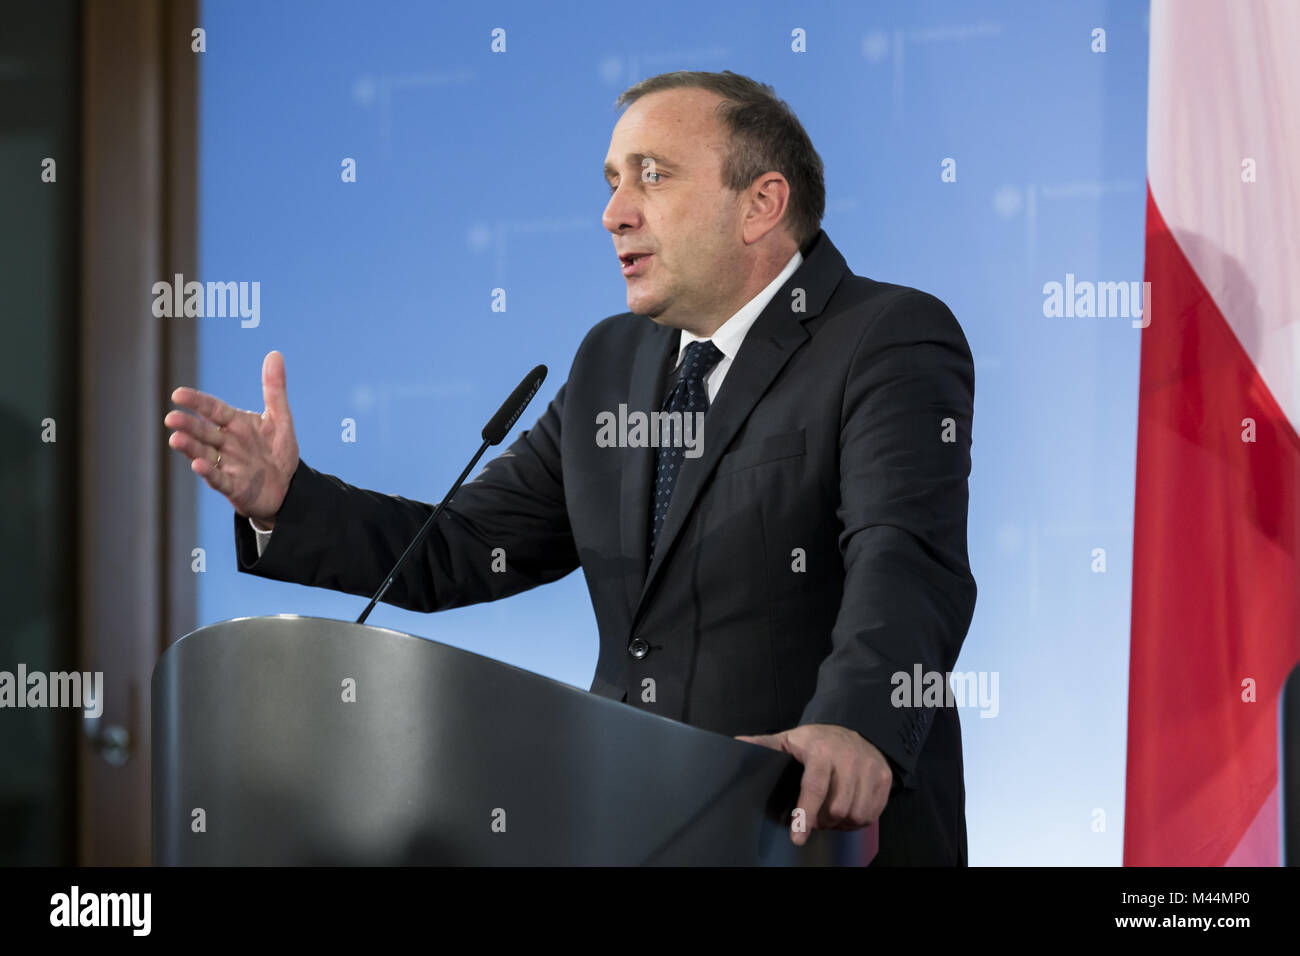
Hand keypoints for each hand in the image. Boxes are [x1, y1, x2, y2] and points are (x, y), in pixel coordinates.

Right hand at [164, 350, 298, 528]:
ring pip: (204, 453)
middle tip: (171, 418)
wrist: (287, 486)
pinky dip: (209, 473)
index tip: (178, 394)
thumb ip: (274, 389)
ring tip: (175, 439)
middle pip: (204, 431)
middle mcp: (225, 443)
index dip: (197, 402)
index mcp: (234, 424)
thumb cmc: (278, 451)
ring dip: (190, 448)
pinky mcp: (233, 486)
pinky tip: (199, 465)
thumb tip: (275, 354)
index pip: (213, 409)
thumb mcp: (279, 418)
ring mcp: (226, 465)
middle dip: (188, 425)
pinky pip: (219, 479)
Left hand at [736, 723, 891, 844]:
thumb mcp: (789, 739)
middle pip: (837, 808)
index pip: (814, 788)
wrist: (857, 729)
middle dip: (823, 821)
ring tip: (830, 815)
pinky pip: (872, 814)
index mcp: (821, 750)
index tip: (797, 837)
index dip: (805, 815)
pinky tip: (847, 813)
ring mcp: (869, 768)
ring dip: (841, 823)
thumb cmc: (817, 740)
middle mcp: (848, 758)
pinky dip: (858, 821)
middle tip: (815, 819)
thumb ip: (764, 744)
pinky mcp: (884, 778)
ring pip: (856, 814)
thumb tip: (737, 744)